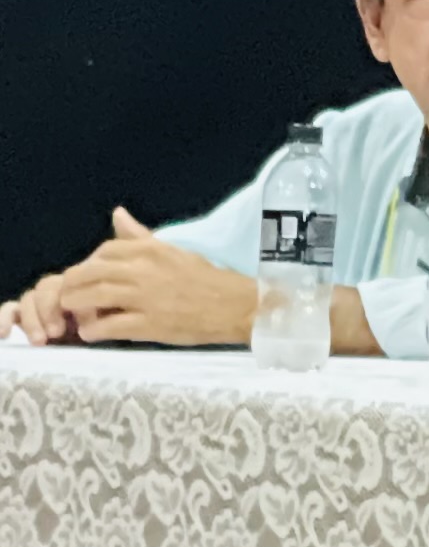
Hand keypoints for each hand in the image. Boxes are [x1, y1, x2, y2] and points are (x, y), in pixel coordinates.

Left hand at [36, 208, 266, 346]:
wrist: (237, 307)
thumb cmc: (208, 279)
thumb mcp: (174, 251)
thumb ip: (140, 236)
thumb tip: (117, 214)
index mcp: (151, 250)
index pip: (104, 251)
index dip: (89, 264)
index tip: (90, 276)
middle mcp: (144, 270)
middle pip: (90, 273)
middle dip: (73, 285)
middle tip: (72, 296)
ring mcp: (145, 298)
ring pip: (93, 297)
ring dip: (78, 306)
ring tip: (77, 314)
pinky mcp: (149, 324)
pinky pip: (108, 326)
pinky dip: (93, 330)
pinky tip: (92, 333)